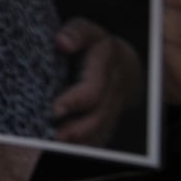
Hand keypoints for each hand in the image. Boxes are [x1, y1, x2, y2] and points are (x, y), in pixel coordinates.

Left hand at [52, 17, 142, 144]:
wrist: (126, 64)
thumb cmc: (96, 45)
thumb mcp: (87, 30)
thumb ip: (76, 33)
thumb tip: (61, 42)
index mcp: (105, 67)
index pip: (91, 89)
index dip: (74, 101)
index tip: (54, 110)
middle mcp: (112, 91)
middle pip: (97, 115)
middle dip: (76, 128)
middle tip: (54, 136)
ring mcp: (113, 108)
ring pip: (101, 129)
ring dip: (81, 141)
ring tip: (57, 145)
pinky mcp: (109, 119)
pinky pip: (102, 136)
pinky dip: (87, 145)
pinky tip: (68, 150)